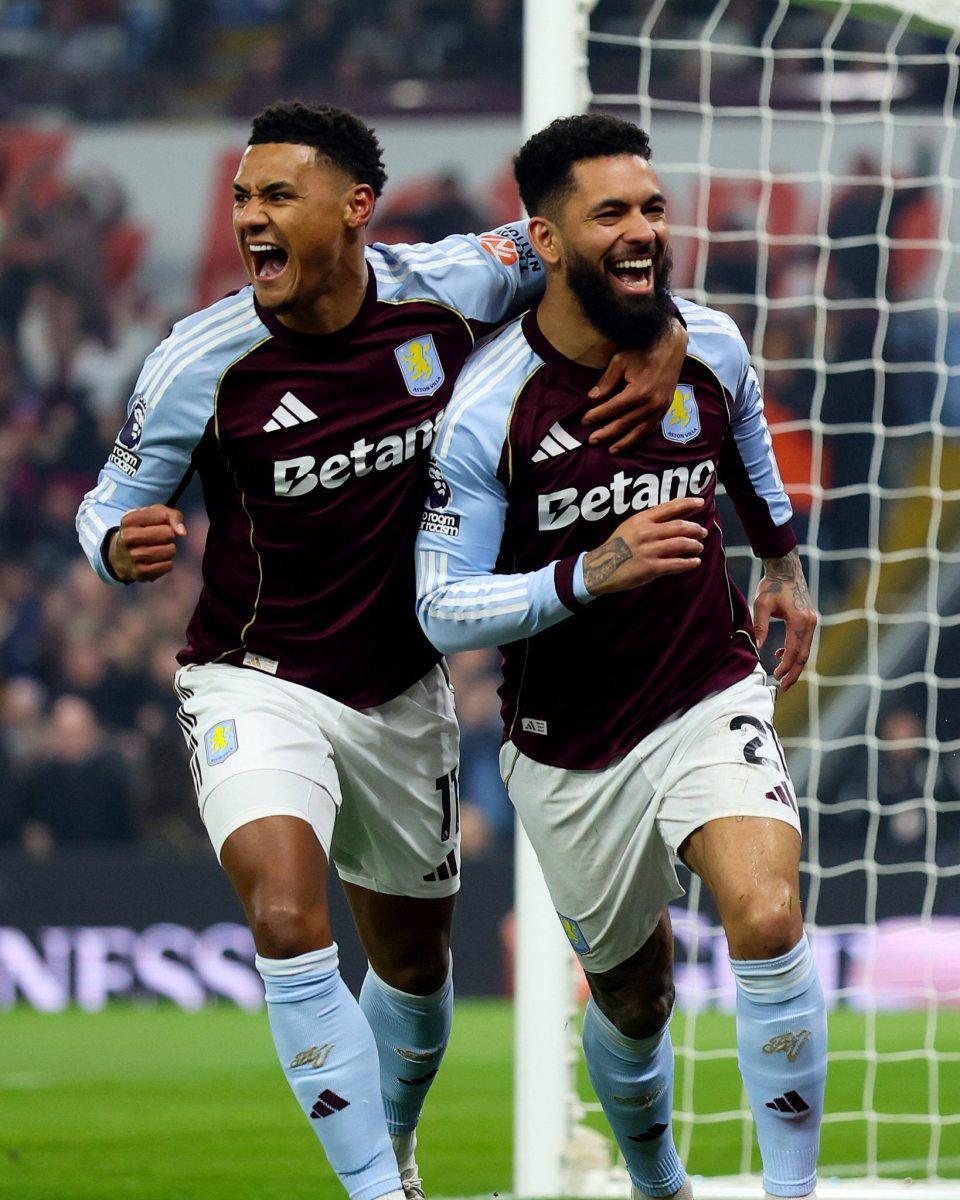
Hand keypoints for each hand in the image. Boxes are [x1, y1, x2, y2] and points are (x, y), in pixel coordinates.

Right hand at [107, 505, 186, 582]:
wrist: (120, 555)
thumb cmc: (142, 530)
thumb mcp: (153, 515)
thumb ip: (172, 516)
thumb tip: (181, 532)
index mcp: (129, 519)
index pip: (163, 516)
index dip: (167, 521)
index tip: (160, 524)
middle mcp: (127, 537)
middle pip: (167, 534)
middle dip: (169, 536)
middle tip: (161, 538)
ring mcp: (132, 556)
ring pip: (169, 550)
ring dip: (170, 550)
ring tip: (161, 549)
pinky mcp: (139, 572)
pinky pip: (167, 566)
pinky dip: (168, 563)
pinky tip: (160, 560)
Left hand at [581, 317, 687, 453]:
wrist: (671, 347)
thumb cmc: (643, 351)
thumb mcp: (621, 361)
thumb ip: (607, 380)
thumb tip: (592, 397)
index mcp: (638, 392)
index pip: (612, 409)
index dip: (597, 416)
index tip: (584, 421)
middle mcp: (651, 404)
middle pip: (624, 423)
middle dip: (606, 433)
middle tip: (591, 440)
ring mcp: (660, 408)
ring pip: (639, 431)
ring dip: (624, 442)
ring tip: (610, 450)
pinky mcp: (666, 408)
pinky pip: (652, 428)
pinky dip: (640, 437)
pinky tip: (630, 442)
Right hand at [583, 496, 705, 595]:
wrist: (600, 568)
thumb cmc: (616, 547)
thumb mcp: (628, 527)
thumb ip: (648, 523)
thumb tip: (671, 522)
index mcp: (641, 519)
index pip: (669, 507)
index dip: (687, 503)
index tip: (700, 501)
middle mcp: (646, 532)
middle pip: (680, 526)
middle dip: (696, 529)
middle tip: (703, 532)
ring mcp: (649, 550)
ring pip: (681, 544)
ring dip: (694, 545)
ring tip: (699, 547)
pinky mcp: (651, 567)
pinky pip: (676, 563)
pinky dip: (689, 562)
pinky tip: (695, 562)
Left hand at [753, 548, 816, 690]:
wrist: (787, 569)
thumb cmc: (772, 585)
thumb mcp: (761, 604)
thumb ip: (759, 626)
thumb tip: (756, 648)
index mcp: (799, 621)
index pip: (793, 651)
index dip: (785, 667)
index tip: (775, 677)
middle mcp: (810, 623)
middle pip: (804, 655)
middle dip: (794, 673)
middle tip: (783, 687)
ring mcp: (812, 621)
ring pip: (806, 650)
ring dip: (795, 664)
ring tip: (782, 676)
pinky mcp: (810, 619)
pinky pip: (805, 641)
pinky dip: (795, 651)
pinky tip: (781, 654)